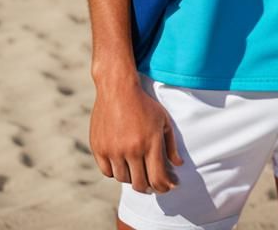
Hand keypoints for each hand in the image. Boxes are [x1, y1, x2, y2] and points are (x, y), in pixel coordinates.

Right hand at [90, 76, 183, 194]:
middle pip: (140, 183)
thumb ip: (170, 144)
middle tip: (153, 185)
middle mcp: (131, 149)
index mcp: (150, 142)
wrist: (117, 89)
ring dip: (132, 179)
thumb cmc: (144, 103)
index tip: (168, 186)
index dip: (164, 186)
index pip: (158, 177)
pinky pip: (108, 171)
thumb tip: (177, 164)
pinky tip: (123, 165)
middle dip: (149, 187)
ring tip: (138, 173)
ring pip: (123, 179)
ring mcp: (114, 150)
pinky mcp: (99, 149)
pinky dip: (116, 172)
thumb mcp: (163, 120)